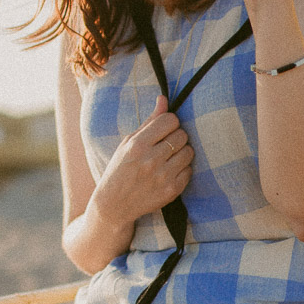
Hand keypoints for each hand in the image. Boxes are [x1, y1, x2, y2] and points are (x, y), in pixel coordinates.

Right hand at [91, 96, 192, 232]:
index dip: (169, 123)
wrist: (114, 204)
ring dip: (181, 152)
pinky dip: (182, 169)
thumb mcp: (128, 142)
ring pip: (189, 152)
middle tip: (166, 145)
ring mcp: (162, 177)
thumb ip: (149, 121)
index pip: (170, 120)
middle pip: (182, 135)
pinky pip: (189, 170)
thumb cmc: (121, 168)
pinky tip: (169, 172)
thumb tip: (164, 99)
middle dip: (176, 137)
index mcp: (138, 145)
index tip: (164, 130)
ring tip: (168, 158)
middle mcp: (151, 160)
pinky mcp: (171, 191)